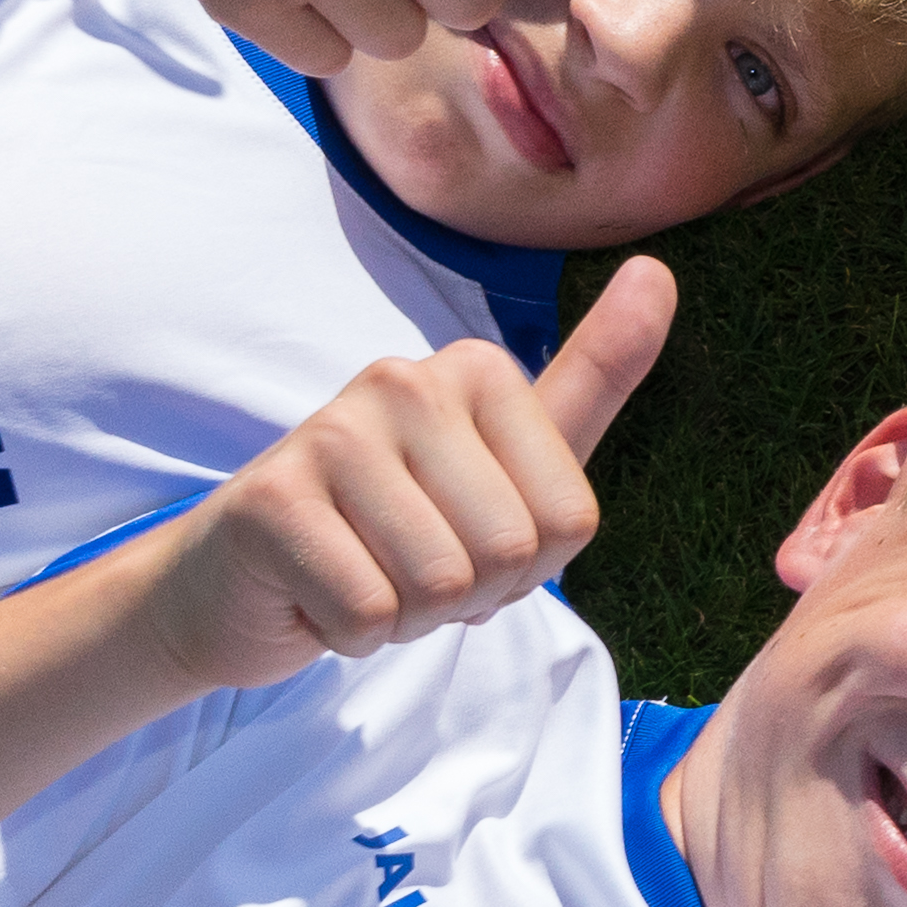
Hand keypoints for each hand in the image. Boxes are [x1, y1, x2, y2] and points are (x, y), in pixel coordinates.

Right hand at [139, 261, 678, 693]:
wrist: (248, 579)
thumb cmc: (397, 525)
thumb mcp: (513, 462)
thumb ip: (591, 378)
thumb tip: (658, 271)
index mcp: (476, 369)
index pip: (571, 522)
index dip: (528, 570)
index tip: (468, 539)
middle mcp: (404, 379)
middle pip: (510, 555)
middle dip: (470, 599)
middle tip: (409, 567)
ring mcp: (330, 432)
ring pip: (439, 588)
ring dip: (410, 619)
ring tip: (367, 576)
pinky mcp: (271, 500)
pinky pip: (368, 614)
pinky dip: (351, 634)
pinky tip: (319, 593)